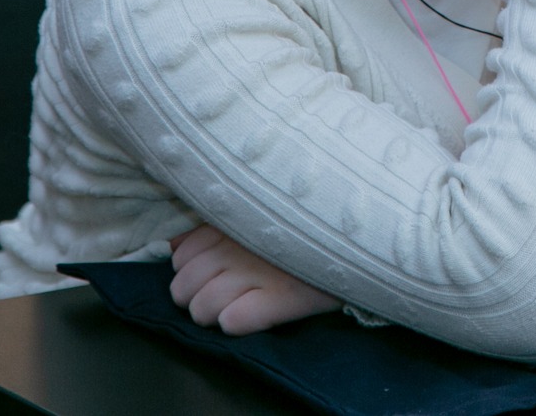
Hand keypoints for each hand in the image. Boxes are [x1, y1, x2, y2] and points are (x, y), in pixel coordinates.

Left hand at [168, 224, 337, 334]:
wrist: (359, 233)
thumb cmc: (306, 225)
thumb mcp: (258, 212)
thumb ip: (217, 226)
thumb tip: (175, 242)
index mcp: (233, 223)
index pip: (181, 256)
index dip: (189, 271)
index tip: (209, 271)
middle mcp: (240, 246)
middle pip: (184, 288)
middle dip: (193, 298)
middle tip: (215, 296)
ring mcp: (259, 272)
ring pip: (203, 308)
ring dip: (212, 314)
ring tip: (231, 309)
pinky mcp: (283, 296)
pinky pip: (234, 320)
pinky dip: (235, 322)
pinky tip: (248, 315)